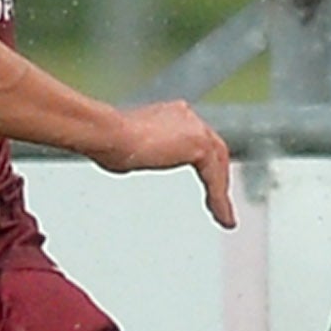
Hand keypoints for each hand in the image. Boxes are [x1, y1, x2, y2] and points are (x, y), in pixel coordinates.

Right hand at [92, 101, 235, 228]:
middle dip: (219, 179)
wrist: (108, 135)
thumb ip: (139, 152)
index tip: (206, 183)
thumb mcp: (127, 149)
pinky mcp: (199, 144)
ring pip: (219, 165)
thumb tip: (128, 161)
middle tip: (220, 202)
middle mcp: (187, 117)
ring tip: (223, 216)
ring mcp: (195, 128)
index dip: (205, 164)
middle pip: (215, 151)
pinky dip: (219, 198)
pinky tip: (221, 216)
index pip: (197, 139)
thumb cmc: (106, 141)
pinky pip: (214, 177)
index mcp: (171, 114)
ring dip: (221, 193)